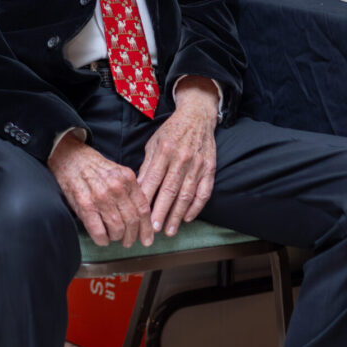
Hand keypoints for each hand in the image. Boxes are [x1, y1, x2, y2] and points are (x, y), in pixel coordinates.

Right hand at [47, 134, 153, 247]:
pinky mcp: (85, 205)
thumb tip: (141, 215)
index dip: (146, 228)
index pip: (143, 208)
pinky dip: (102, 240)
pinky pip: (99, 232)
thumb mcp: (117, 172)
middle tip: (128, 241)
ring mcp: (100, 197)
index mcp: (126, 178)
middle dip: (131, 236)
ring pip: (117, 229)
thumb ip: (129, 190)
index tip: (147, 239)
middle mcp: (116, 187)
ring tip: (113, 236)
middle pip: (132, 221)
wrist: (69, 156)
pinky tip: (101, 238)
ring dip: (116, 237)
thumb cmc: (93, 166)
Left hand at [136, 77, 217, 236]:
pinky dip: (196, 206)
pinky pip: (204, 191)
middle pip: (170, 190)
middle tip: (153, 229)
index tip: (140, 214)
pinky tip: (187, 218)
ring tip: (169, 230)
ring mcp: (198, 164)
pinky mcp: (209, 168)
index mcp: (164, 150)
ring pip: (187, 194)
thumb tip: (137, 187)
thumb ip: (147, 165)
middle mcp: (182, 158)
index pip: (154, 179)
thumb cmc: (171, 131)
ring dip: (178, 214)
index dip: (147, 198)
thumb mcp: (153, 143)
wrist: (197, 117)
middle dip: (161, 212)